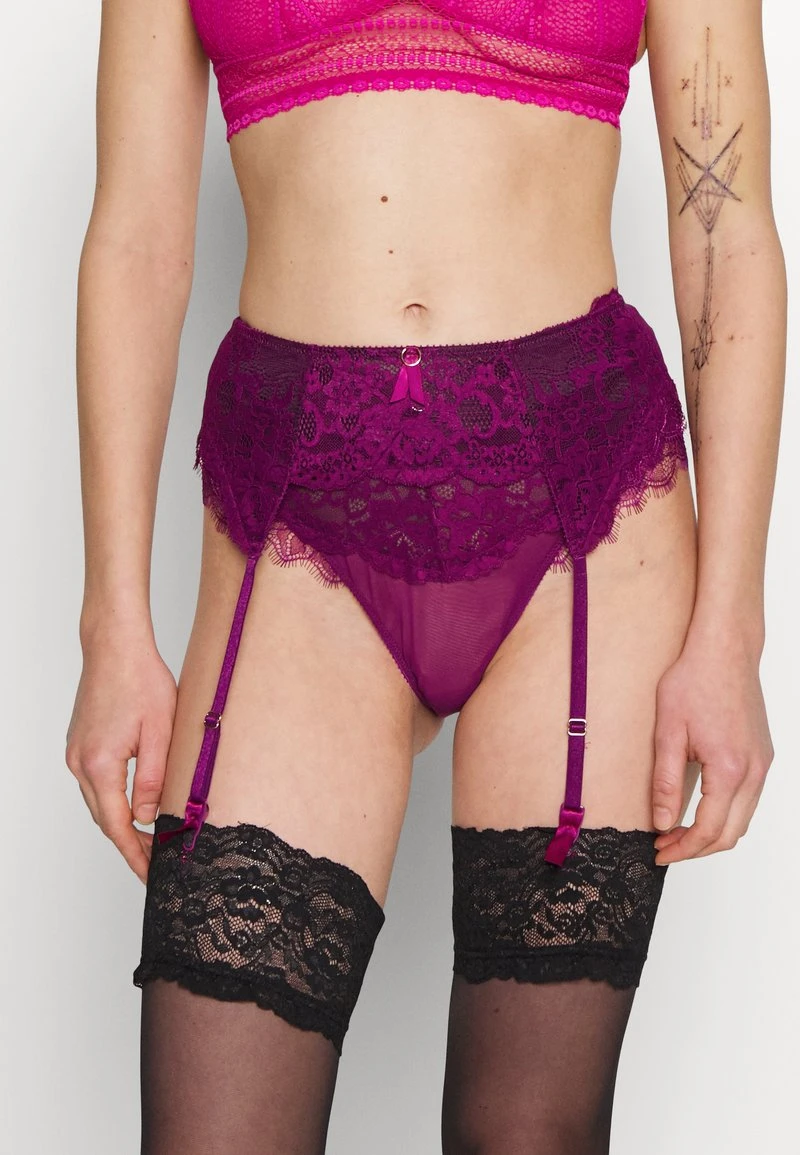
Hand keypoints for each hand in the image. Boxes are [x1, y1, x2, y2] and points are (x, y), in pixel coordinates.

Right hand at [66, 620, 177, 882]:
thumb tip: (149, 817)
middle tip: (156, 866)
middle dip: (129, 845)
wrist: (115, 647)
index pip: (117, 826)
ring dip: (122, 823)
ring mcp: (76, 753)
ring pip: (99, 802)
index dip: (135, 854)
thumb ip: (154, 779)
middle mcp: (81, 762)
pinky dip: (114, 801)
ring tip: (150, 841)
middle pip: (104, 819)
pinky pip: (97, 784)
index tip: (152, 876)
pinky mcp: (80, 744)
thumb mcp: (160, 732)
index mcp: (100, 764)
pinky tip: (134, 806)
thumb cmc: (142, 680)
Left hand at [651, 627, 772, 864]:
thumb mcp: (668, 733)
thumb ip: (665, 782)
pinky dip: (726, 813)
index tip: (660, 852)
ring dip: (713, 832)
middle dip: (697, 848)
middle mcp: (754, 771)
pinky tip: (700, 808)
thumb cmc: (694, 681)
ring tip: (677, 830)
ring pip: (744, 818)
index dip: (683, 848)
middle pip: (732, 833)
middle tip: (666, 847)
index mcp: (730, 768)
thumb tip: (662, 821)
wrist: (724, 651)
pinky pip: (749, 799)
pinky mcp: (763, 755)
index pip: (709, 829)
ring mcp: (763, 763)